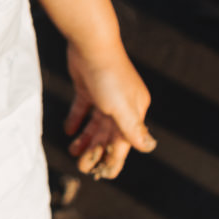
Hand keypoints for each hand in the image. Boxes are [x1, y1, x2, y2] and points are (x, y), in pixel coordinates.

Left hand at [64, 41, 155, 180]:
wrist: (91, 44)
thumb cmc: (109, 76)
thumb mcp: (122, 108)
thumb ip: (133, 130)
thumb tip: (149, 147)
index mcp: (134, 111)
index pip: (125, 142)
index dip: (114, 159)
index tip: (103, 174)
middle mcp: (122, 105)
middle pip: (109, 134)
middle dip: (97, 151)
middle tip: (82, 166)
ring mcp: (105, 96)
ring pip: (95, 124)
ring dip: (86, 140)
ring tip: (73, 151)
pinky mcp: (89, 88)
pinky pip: (83, 109)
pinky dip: (77, 120)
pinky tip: (69, 131)